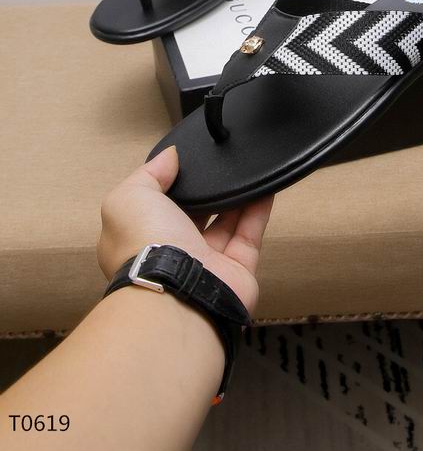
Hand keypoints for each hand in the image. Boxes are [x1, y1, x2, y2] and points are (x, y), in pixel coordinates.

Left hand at [97, 146, 272, 314]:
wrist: (178, 293)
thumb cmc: (144, 245)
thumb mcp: (129, 198)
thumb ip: (148, 174)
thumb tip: (169, 156)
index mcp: (139, 239)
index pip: (154, 207)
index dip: (168, 184)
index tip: (184, 163)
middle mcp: (171, 254)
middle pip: (192, 216)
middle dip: (204, 193)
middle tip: (218, 166)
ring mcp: (205, 265)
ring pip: (224, 224)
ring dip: (234, 198)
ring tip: (245, 170)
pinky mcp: (237, 271)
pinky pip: (249, 235)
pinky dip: (257, 211)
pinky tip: (264, 186)